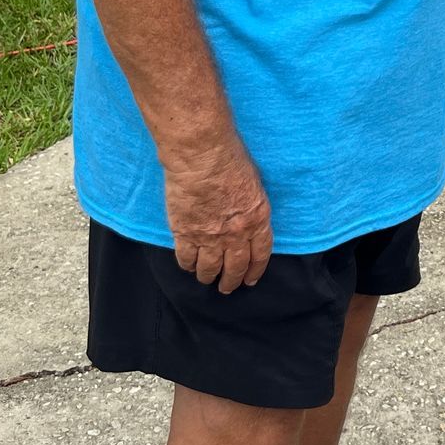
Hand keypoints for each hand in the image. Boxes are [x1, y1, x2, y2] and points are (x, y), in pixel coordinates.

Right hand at [164, 140, 273, 292]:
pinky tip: (188, 265)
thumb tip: (248, 218)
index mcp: (257, 220)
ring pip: (209, 268)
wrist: (202, 157)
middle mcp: (235, 234)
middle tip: (227, 288)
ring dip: (208, 276)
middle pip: (235, 267)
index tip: (250, 280)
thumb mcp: (255, 183)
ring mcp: (209, 237)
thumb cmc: (230, 159)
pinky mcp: (185, 233)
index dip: (255, 271)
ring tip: (206, 279)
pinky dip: (188, 265)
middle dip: (232, 281)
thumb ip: (252, 207)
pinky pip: (186, 258)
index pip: (260, 255)